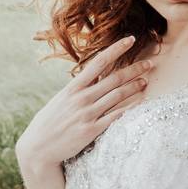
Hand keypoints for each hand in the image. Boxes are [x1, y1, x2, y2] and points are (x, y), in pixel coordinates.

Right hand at [16, 35, 153, 168]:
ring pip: (118, 96)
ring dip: (135, 87)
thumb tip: (97, 74)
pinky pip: (115, 117)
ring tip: (146, 81)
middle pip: (115, 78)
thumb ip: (80, 88)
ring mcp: (87, 114)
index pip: (99, 62)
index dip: (116, 49)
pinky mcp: (91, 130)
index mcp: (73, 88)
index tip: (130, 40)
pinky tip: (141, 103)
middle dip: (135, 69)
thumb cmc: (50, 122)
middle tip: (150, 63)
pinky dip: (130, 108)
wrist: (37, 149)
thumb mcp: (62, 99)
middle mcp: (81, 98)